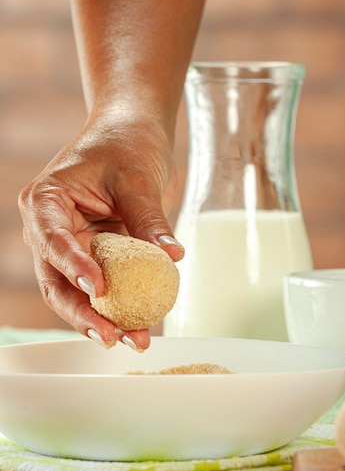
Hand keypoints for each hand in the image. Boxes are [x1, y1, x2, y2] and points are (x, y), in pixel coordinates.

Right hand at [18, 112, 183, 349]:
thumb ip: (149, 218)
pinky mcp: (96, 256)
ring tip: (135, 339)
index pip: (54, 240)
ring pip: (79, 293)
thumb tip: (171, 255)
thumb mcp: (138, 178)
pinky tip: (143, 325)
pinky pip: (106, 286)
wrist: (133, 131)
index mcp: (47, 202)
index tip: (98, 289)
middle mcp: (52, 229)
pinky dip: (122, 305)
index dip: (73, 267)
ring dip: (105, 318)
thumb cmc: (126, 142)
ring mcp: (73, 245)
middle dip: (84, 312)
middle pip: (58, 280)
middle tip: (113, 335)